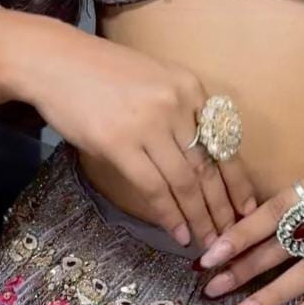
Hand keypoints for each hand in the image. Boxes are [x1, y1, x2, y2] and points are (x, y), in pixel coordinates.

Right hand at [3, 10, 258, 247]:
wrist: (56, 61)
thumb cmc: (102, 71)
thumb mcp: (155, 80)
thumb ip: (181, 111)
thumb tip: (201, 158)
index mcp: (191, 87)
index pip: (225, 142)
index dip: (238, 180)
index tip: (248, 208)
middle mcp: (177, 104)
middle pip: (208, 166)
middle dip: (222, 207)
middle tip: (230, 236)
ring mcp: (149, 124)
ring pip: (185, 182)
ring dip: (199, 217)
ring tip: (208, 242)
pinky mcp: (119, 144)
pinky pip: (154, 187)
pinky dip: (169, 214)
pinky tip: (178, 233)